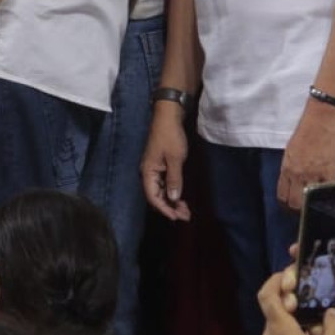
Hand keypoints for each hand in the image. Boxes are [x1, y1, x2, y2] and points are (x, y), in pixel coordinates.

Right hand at [141, 103, 192, 221]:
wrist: (168, 118)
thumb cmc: (170, 137)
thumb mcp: (175, 159)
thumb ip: (174, 179)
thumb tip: (173, 198)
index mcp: (148, 171)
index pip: (152, 196)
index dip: (164, 208)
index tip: (176, 217)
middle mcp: (148, 172)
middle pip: (156, 196)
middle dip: (169, 207)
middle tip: (186, 215)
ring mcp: (154, 169)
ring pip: (160, 191)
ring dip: (171, 201)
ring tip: (185, 210)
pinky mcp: (160, 166)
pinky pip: (164, 184)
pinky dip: (172, 192)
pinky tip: (180, 197)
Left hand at [276, 102, 334, 210]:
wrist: (322, 120)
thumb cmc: (307, 132)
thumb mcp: (292, 151)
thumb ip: (293, 167)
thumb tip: (296, 181)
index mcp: (286, 168)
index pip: (282, 194)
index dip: (287, 205)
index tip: (293, 209)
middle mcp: (297, 174)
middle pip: (295, 202)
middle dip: (300, 211)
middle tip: (308, 213)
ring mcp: (314, 174)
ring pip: (312, 201)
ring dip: (317, 206)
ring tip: (323, 209)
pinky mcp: (330, 172)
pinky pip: (330, 191)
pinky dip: (332, 197)